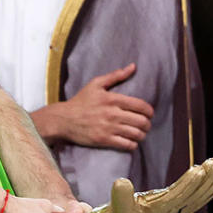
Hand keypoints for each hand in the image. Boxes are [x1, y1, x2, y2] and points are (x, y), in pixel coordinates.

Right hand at [36, 63, 153, 149]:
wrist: (63, 119)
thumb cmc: (80, 101)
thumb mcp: (95, 84)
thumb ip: (116, 75)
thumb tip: (133, 66)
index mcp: (112, 99)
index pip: (141, 106)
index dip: (149, 111)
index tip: (148, 114)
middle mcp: (112, 114)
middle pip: (142, 122)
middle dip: (147, 124)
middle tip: (145, 125)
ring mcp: (108, 128)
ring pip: (136, 134)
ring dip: (141, 135)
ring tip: (139, 134)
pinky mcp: (103, 140)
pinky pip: (127, 145)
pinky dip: (133, 144)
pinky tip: (130, 142)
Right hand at [59, 158, 212, 212]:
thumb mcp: (114, 208)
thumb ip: (119, 196)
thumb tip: (122, 181)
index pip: (176, 198)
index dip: (188, 185)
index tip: (199, 170)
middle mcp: (169, 212)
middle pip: (194, 196)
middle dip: (207, 180)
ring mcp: (173, 209)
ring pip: (198, 196)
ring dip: (211, 181)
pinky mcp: (172, 206)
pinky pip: (195, 197)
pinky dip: (207, 188)